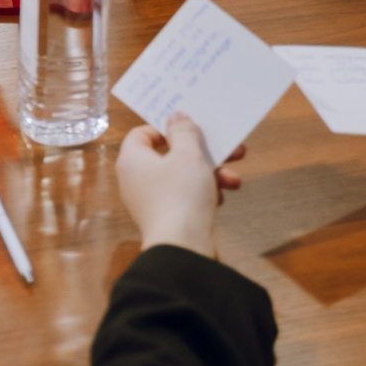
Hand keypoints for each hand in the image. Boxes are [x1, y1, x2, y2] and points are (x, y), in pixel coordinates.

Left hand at [117, 112, 245, 255]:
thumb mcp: (188, 155)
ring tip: (233, 179)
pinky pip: (184, 197)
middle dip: (202, 152)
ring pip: (181, 177)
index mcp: (132, 160)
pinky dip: (203, 194)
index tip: (189, 128)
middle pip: (169, 156)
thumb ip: (184, 132)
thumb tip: (175, 116)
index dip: (165, 127)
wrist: (183, 249)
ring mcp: (150, 202)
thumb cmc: (181, 195)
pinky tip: (222, 198)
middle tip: (229, 148)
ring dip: (209, 174)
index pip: (142, 133)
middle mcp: (136, 180)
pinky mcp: (165, 219)